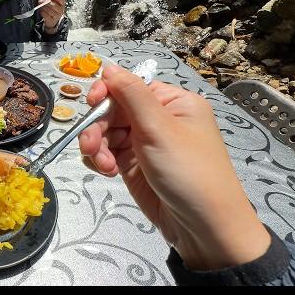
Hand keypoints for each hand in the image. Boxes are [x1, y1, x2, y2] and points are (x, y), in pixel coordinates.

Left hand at [40, 0, 64, 29]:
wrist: (53, 19)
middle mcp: (61, 9)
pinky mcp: (52, 20)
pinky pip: (46, 15)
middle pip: (54, 4)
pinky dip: (42, 13)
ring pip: (49, 10)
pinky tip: (41, 11)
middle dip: (46, 2)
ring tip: (41, 6)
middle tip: (40, 1)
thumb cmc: (53, 8)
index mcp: (62, 3)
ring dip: (43, 8)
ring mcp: (57, 16)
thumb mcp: (54, 0)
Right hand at [78, 64, 270, 270]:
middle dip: (98, 127)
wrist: (204, 228)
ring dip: (96, 146)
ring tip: (102, 165)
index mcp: (172, 103)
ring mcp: (143, 144)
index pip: (130, 87)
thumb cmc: (188, 171)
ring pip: (105, 133)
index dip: (107, 93)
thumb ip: (132, 94)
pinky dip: (100, 160)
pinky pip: (106, 153)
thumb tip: (109, 66)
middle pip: (113, 110)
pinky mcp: (132, 166)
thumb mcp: (160, 129)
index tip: (92, 104)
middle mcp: (157, 120)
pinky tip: (106, 171)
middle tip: (89, 145)